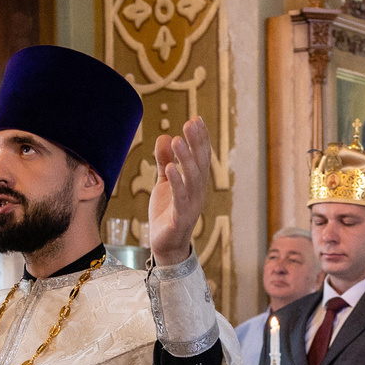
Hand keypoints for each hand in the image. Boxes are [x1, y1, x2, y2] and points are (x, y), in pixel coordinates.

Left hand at [144, 116, 211, 264]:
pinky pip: (181, 198)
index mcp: (195, 184)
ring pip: (193, 179)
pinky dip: (177, 182)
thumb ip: (164, 161)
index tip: (196, 119)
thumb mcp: (163, 183)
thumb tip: (164, 137)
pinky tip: (170, 167)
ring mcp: (191, 206)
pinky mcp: (181, 218)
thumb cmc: (166, 214)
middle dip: (196, 143)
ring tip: (178, 140)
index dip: (200, 139)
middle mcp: (197, 193)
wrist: (164, 245)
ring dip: (186, 159)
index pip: (201, 157)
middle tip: (190, 123)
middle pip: (200, 165)